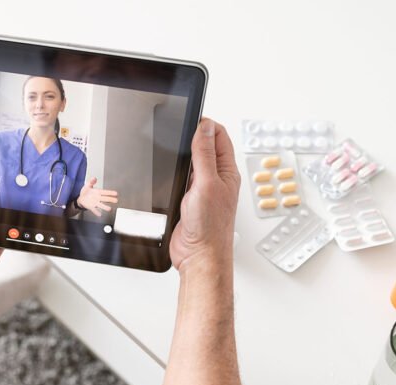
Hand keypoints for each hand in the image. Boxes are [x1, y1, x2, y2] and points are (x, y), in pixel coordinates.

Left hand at [76, 177, 117, 216]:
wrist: (80, 198)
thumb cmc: (86, 192)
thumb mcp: (88, 185)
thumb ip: (91, 182)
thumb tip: (94, 178)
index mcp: (98, 192)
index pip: (105, 192)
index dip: (110, 193)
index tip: (116, 193)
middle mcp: (98, 198)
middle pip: (106, 199)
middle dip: (111, 199)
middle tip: (116, 200)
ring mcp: (95, 203)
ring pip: (101, 205)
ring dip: (105, 207)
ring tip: (109, 209)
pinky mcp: (91, 207)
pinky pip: (94, 210)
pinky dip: (97, 212)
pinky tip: (99, 215)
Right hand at [169, 118, 240, 269]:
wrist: (199, 256)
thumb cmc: (210, 227)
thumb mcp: (206, 184)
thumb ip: (205, 155)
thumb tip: (204, 127)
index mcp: (227, 171)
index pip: (219, 136)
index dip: (205, 124)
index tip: (189, 118)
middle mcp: (216, 178)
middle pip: (205, 146)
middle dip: (193, 135)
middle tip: (179, 128)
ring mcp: (202, 189)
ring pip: (192, 162)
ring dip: (183, 154)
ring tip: (175, 146)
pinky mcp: (188, 200)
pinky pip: (181, 179)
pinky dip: (175, 172)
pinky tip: (169, 171)